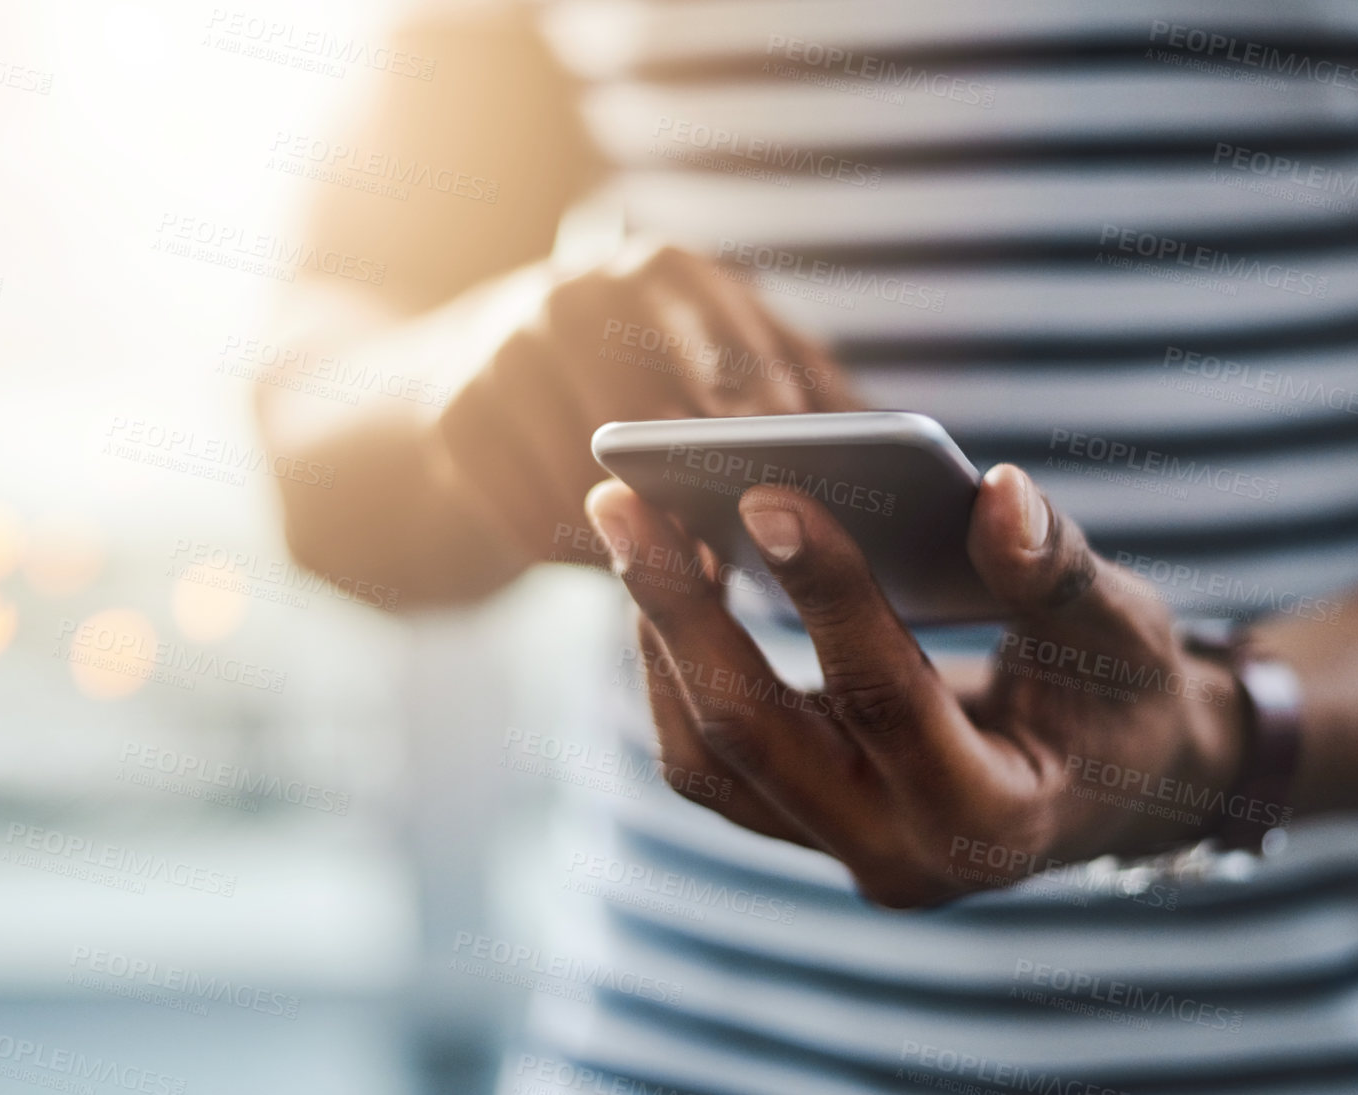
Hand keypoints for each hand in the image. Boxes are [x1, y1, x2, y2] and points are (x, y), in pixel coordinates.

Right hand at [436, 241, 856, 567]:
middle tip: (757, 557)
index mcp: (665, 272)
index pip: (734, 352)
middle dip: (706, 491)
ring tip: (699, 582)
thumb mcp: (716, 362)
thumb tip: (906, 465)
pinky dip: (576, 558)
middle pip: (659, 416)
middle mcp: (576, 295)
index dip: (776, 424)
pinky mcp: (450, 423)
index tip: (819, 482)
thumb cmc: (643, 385)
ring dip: (645, 541)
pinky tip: (611, 573)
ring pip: (594, 481)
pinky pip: (530, 519)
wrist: (472, 385)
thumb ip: (807, 400)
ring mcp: (503, 355)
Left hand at [585, 464, 1244, 907]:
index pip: (887, 700)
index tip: (768, 492)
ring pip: (709, 758)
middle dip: (684, 612)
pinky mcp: (802, 825)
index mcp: (991, 818)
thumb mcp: (1124, 636)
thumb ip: (1060, 572)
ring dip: (660, 637)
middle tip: (623, 499)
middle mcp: (898, 858)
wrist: (1115, 791)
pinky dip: (674, 666)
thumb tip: (998, 491)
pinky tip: (670, 574)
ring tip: (634, 523)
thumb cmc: (1125, 702)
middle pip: (755, 739)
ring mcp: (839, 850)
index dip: (829, 596)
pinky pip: (708, 758)